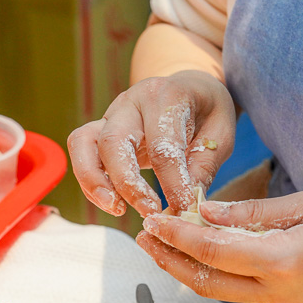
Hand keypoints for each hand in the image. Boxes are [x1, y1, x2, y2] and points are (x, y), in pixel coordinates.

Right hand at [67, 70, 235, 216]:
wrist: (190, 89)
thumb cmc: (206, 112)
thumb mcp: (220, 134)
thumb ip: (203, 167)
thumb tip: (185, 204)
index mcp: (166, 96)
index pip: (162, 146)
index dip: (171, 183)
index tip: (183, 208)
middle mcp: (131, 101)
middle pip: (113, 142)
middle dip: (127, 184)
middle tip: (149, 212)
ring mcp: (110, 114)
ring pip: (83, 143)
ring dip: (94, 182)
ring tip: (117, 209)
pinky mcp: (99, 130)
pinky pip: (82, 154)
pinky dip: (92, 183)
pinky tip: (114, 203)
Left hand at [135, 191, 302, 302]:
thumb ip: (253, 212)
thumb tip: (206, 212)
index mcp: (285, 262)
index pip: (214, 251)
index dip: (177, 237)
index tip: (154, 221)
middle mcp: (279, 292)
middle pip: (206, 281)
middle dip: (169, 259)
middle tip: (143, 237)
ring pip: (219, 292)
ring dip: (185, 270)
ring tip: (160, 246)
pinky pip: (239, 292)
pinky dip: (213, 273)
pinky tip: (199, 255)